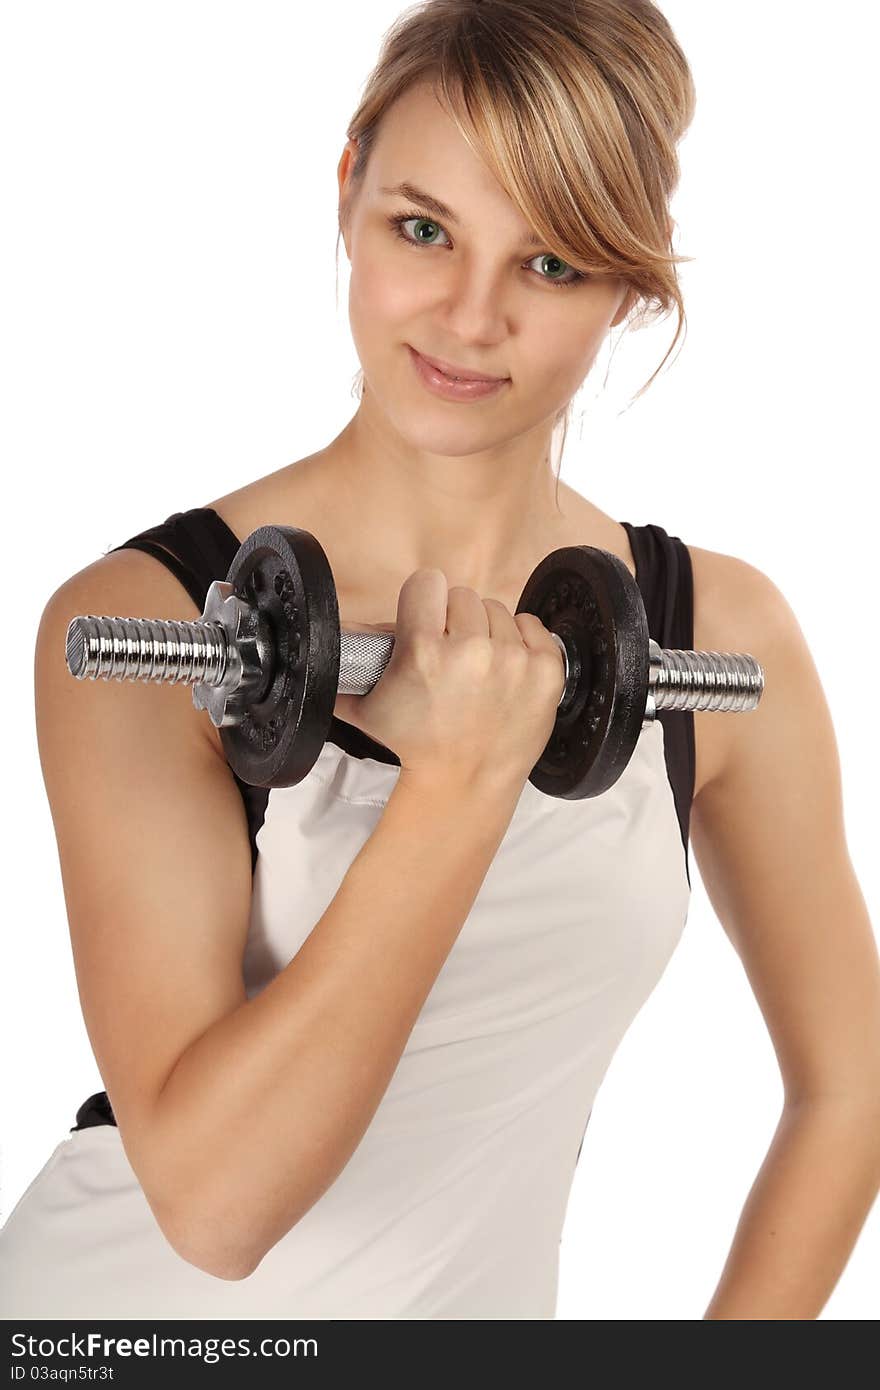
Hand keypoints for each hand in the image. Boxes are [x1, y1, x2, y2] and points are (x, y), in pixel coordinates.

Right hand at [333, 568, 565, 787]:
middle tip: (451, 656)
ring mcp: (514, 660)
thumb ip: (344, 668)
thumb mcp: (366, 707)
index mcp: (423, 650)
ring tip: (478, 669)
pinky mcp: (546, 671)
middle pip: (463, 596)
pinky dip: (521, 642)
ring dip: (488, 633)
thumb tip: (326, 636)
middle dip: (455, 621)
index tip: (426, 623)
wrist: (464, 783)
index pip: (428, 582)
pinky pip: (533, 625)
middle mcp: (471, 651)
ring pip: (498, 610)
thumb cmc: (415, 745)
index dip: (424, 602)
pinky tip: (506, 669)